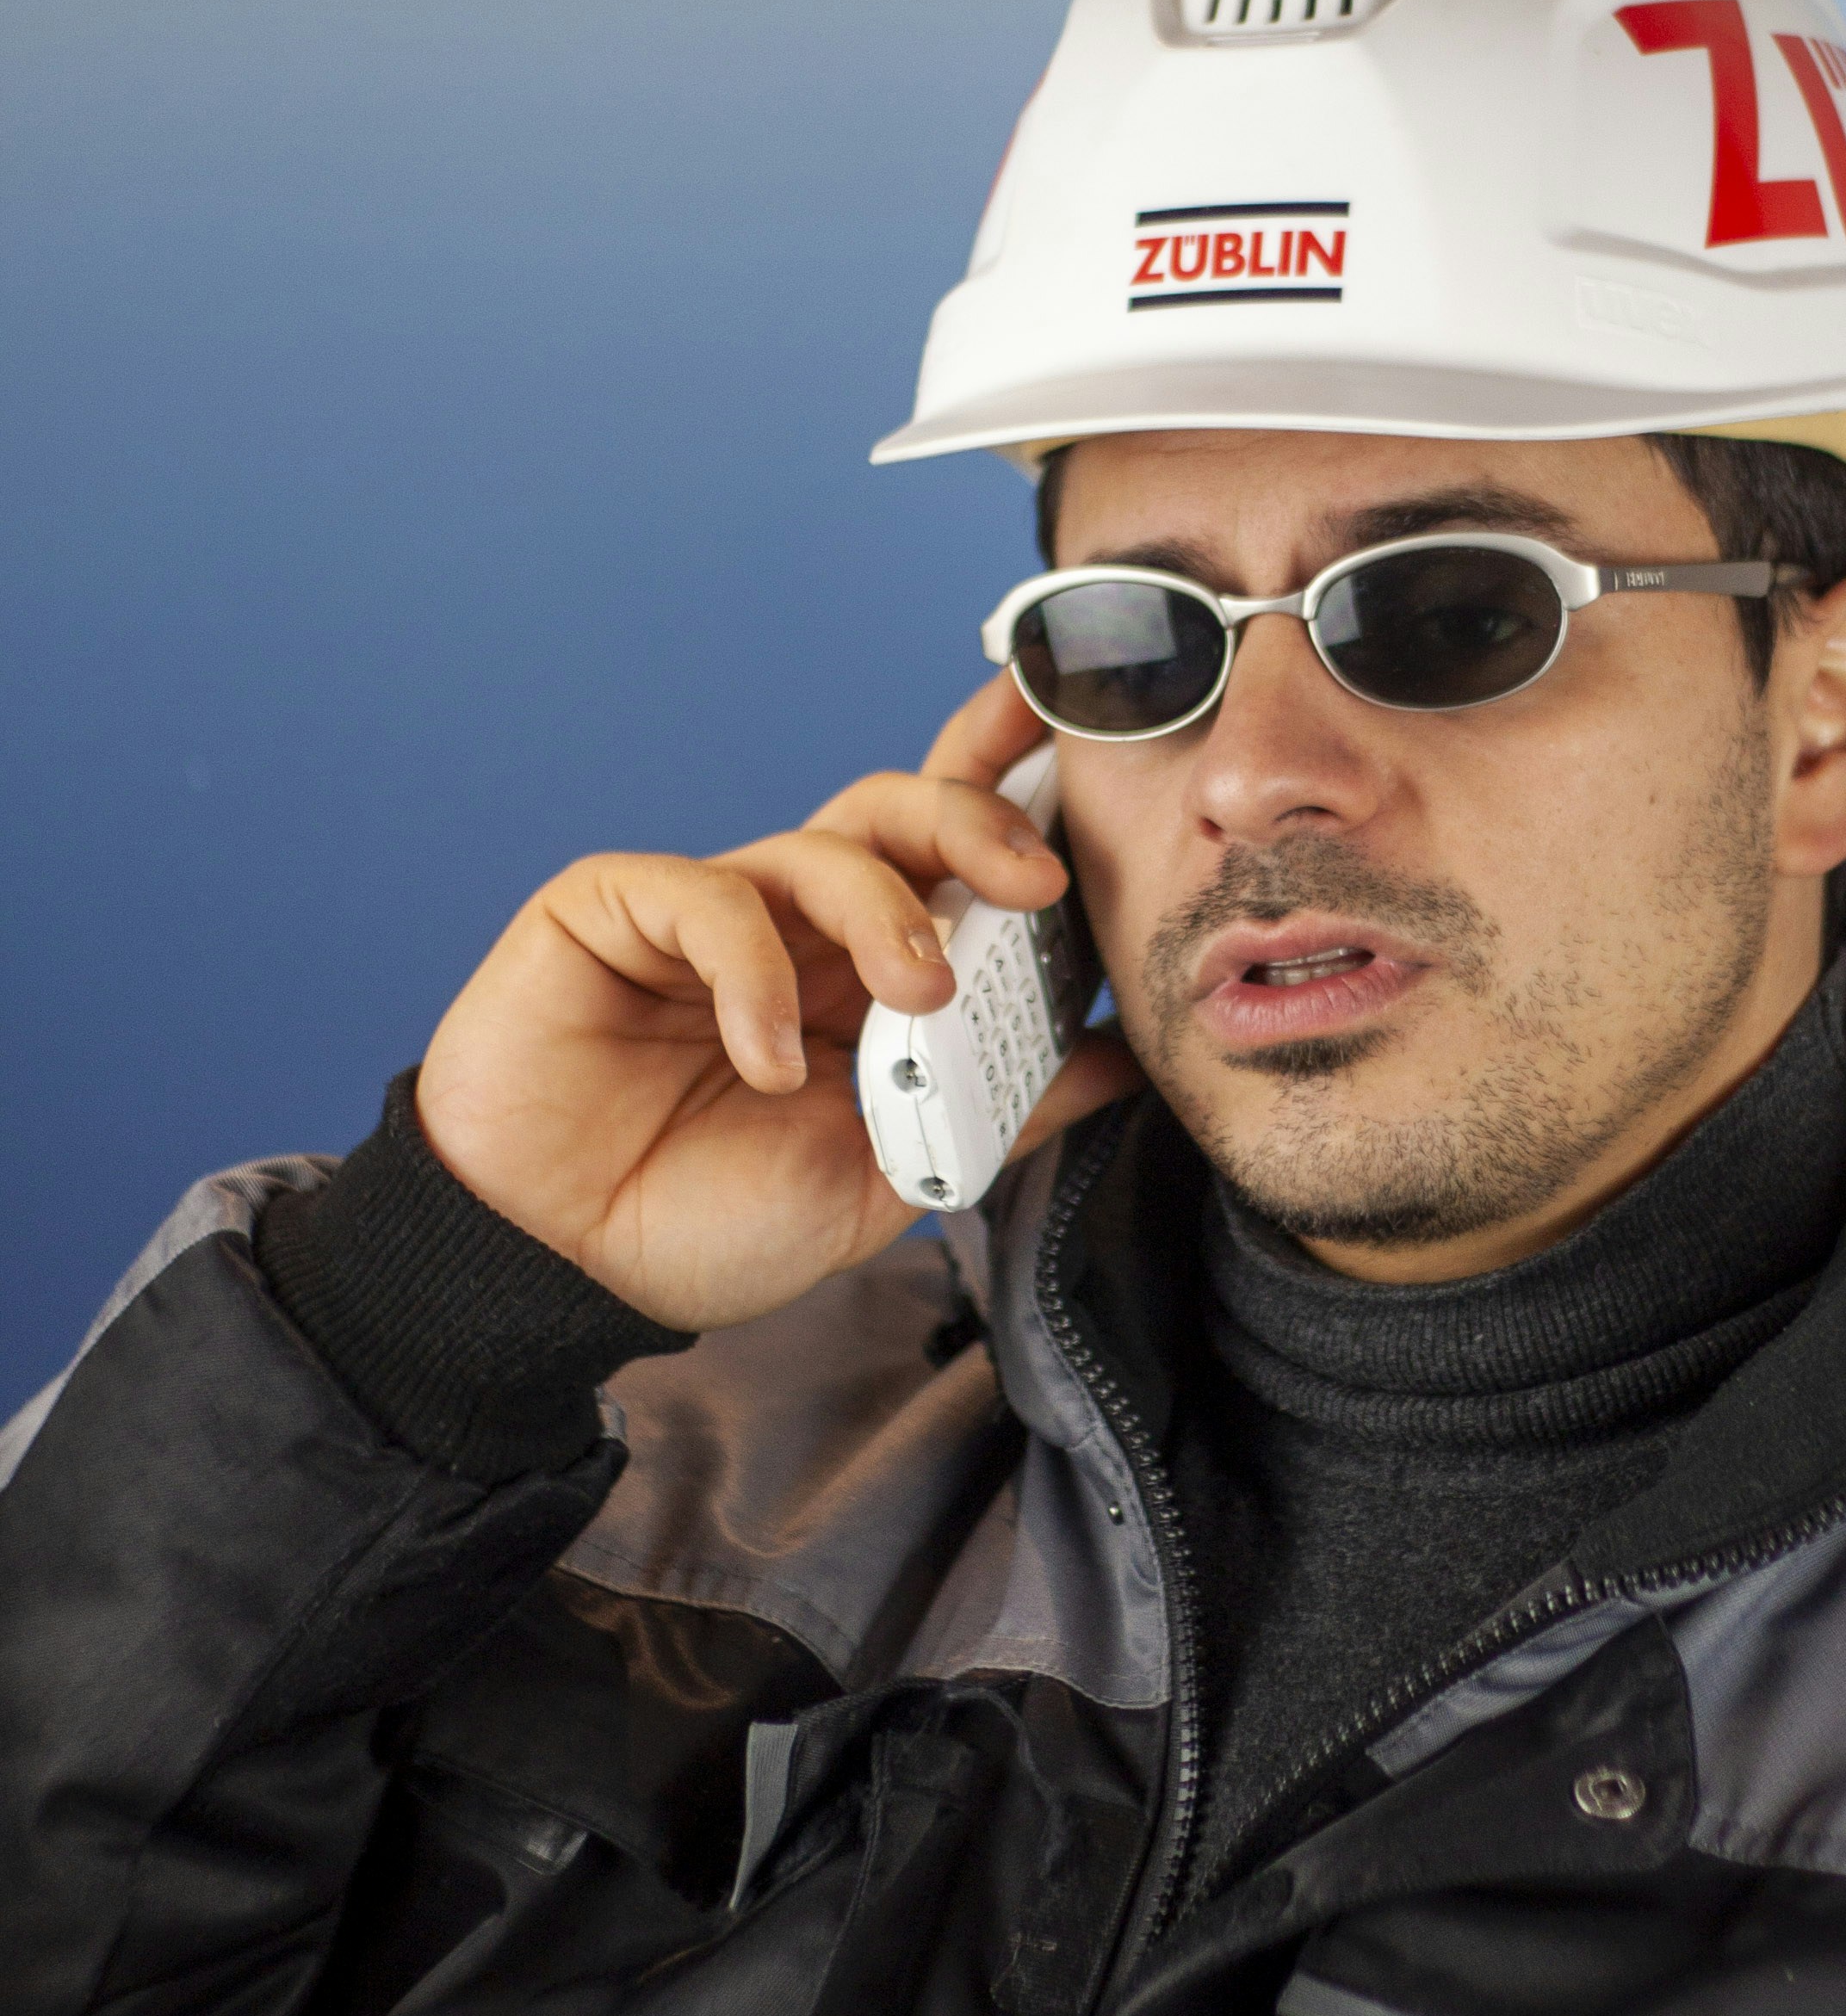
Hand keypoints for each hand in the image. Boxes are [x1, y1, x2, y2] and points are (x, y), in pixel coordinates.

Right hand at [413, 673, 1144, 1329]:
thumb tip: (1119, 1060)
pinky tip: (765, 1061)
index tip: (1077, 742)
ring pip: (818, 846)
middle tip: (1033, 882)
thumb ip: (995, 1111)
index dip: (1005, 791)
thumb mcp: (884, 1177)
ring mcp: (700, 913)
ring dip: (886, 914)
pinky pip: (707, 898)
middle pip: (894, 815)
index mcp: (857, 977)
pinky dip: (755, 974)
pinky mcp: (610, 910)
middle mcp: (788, 926)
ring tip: (913, 1002)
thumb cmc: (702, 1223)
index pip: (944, 861)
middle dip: (974, 821)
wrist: (557, 1273)